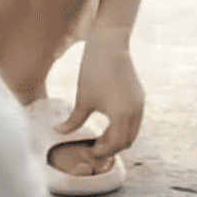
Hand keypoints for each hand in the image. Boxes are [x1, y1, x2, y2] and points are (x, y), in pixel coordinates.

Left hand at [54, 26, 143, 159]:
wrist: (110, 44)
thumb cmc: (94, 71)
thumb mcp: (82, 99)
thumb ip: (72, 121)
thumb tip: (57, 132)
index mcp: (122, 115)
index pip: (114, 145)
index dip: (100, 152)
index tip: (85, 151)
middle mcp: (135, 112)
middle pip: (125, 143)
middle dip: (109, 149)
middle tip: (91, 148)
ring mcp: (140, 105)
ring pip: (131, 133)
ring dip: (116, 139)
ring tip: (97, 138)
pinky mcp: (139, 98)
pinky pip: (133, 122)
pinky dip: (121, 129)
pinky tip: (105, 126)